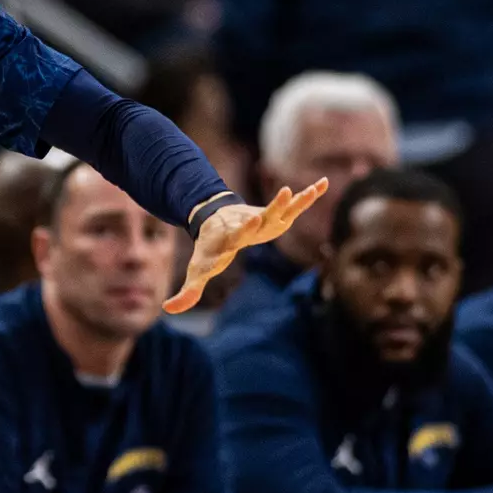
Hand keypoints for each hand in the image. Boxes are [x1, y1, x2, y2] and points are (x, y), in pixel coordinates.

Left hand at [164, 181, 329, 313]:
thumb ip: (188, 291)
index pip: (238, 233)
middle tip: (284, 192)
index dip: (246, 227)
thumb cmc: (209, 250)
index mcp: (230, 238)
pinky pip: (294, 205)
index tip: (253, 217)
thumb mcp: (198, 270)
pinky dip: (309, 196)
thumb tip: (167, 309)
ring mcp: (263, 219)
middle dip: (272, 208)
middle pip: (263, 218)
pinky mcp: (274, 215)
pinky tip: (325, 183)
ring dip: (295, 201)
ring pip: (281, 209)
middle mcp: (248, 226)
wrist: (213, 220)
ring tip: (309, 189)